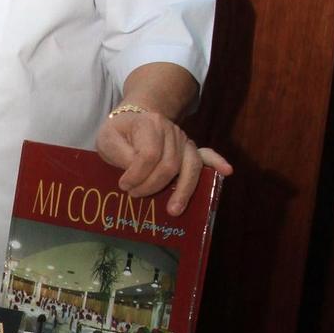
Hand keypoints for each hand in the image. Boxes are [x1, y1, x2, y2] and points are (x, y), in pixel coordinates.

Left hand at [94, 109, 231, 215]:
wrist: (132, 122)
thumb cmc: (118, 135)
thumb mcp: (107, 140)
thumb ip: (119, 154)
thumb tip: (135, 171)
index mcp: (149, 123)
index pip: (149, 155)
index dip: (136, 175)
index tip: (123, 185)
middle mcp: (171, 130)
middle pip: (169, 164)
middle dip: (151, 186)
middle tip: (134, 195)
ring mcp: (183, 140)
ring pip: (190, 166)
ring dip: (182, 190)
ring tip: (173, 210)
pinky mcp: (190, 149)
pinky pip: (206, 155)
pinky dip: (217, 163)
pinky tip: (226, 172)